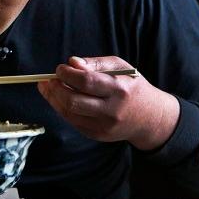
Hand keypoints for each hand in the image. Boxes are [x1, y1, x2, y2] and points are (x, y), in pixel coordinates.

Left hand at [37, 56, 179, 149]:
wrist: (149, 117)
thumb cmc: (131, 86)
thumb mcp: (120, 67)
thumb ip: (95, 63)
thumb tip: (72, 62)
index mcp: (119, 89)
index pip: (86, 82)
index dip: (67, 74)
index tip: (60, 69)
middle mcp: (112, 110)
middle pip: (73, 101)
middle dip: (55, 88)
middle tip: (50, 79)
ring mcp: (104, 126)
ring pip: (69, 113)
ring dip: (53, 99)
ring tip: (49, 87)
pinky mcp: (97, 135)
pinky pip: (72, 122)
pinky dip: (62, 109)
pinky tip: (59, 98)